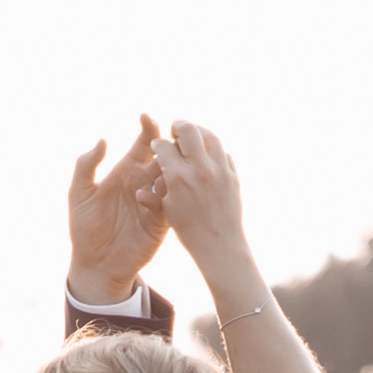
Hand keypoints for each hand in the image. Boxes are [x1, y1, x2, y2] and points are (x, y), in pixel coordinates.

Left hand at [65, 115, 164, 301]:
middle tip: (169, 139)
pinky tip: (148, 196)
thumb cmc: (84, 228)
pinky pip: (171, 204)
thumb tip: (102, 140)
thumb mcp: (79, 194)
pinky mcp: (161, 222)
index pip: (145, 143)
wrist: (95, 265)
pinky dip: (165, 196)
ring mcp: (155, 202)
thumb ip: (85, 166)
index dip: (149, 128)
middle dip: (171, 145)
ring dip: (173, 169)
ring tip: (163, 166)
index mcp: (127, 171)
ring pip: (174, 178)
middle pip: (165, 156)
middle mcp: (144, 183)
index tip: (146, 117)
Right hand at [156, 120, 247, 259]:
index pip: (164, 145)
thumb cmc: (188, 230)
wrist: (220, 245)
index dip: (158, 144)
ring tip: (191, 139)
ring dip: (198, 133)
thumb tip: (140, 186)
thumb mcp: (166, 210)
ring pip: (209, 135)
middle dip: (178, 127)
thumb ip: (155, 191)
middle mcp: (200, 170)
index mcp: (178, 178)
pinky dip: (212, 149)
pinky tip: (205, 156)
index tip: (158, 147)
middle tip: (175, 132)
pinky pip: (222, 151)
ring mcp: (219, 170)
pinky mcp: (232, 174)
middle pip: (188, 129)